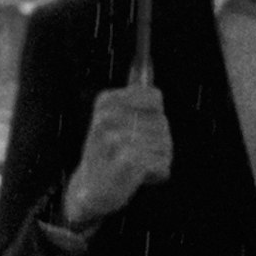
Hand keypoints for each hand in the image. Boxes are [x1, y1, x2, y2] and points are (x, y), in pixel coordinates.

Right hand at [58, 80, 177, 233]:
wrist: (89, 192)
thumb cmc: (106, 154)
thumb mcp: (112, 119)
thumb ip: (131, 94)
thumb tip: (143, 63)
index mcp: (105, 102)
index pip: (154, 97)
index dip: (154, 116)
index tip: (138, 128)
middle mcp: (108, 117)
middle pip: (162, 122)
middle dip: (158, 141)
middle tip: (135, 152)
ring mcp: (116, 139)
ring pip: (165, 143)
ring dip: (158, 158)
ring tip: (136, 165)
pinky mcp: (127, 161)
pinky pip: (163, 162)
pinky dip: (158, 172)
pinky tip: (140, 177)